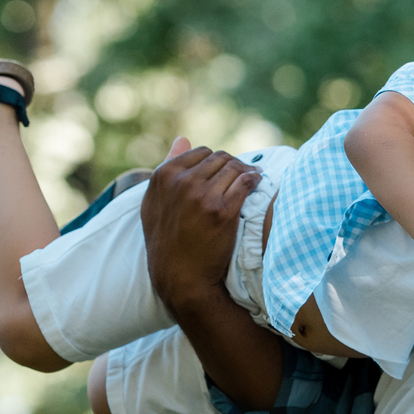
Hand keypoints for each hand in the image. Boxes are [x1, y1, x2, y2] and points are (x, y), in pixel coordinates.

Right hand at [141, 139, 260, 311]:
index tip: (226, 172)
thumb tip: (182, 137)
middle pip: (220, 158)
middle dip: (234, 165)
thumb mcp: (155, 202)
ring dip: (247, 171)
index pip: (201, 152)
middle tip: (244, 174)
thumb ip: (167, 167)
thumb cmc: (167, 240)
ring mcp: (202, 196)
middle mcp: (181, 182)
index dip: (217, 161)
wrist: (180, 276)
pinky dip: (255, 179)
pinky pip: (246, 183)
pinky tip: (258, 182)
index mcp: (164, 176)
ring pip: (235, 168)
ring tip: (253, 178)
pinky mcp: (222, 211)